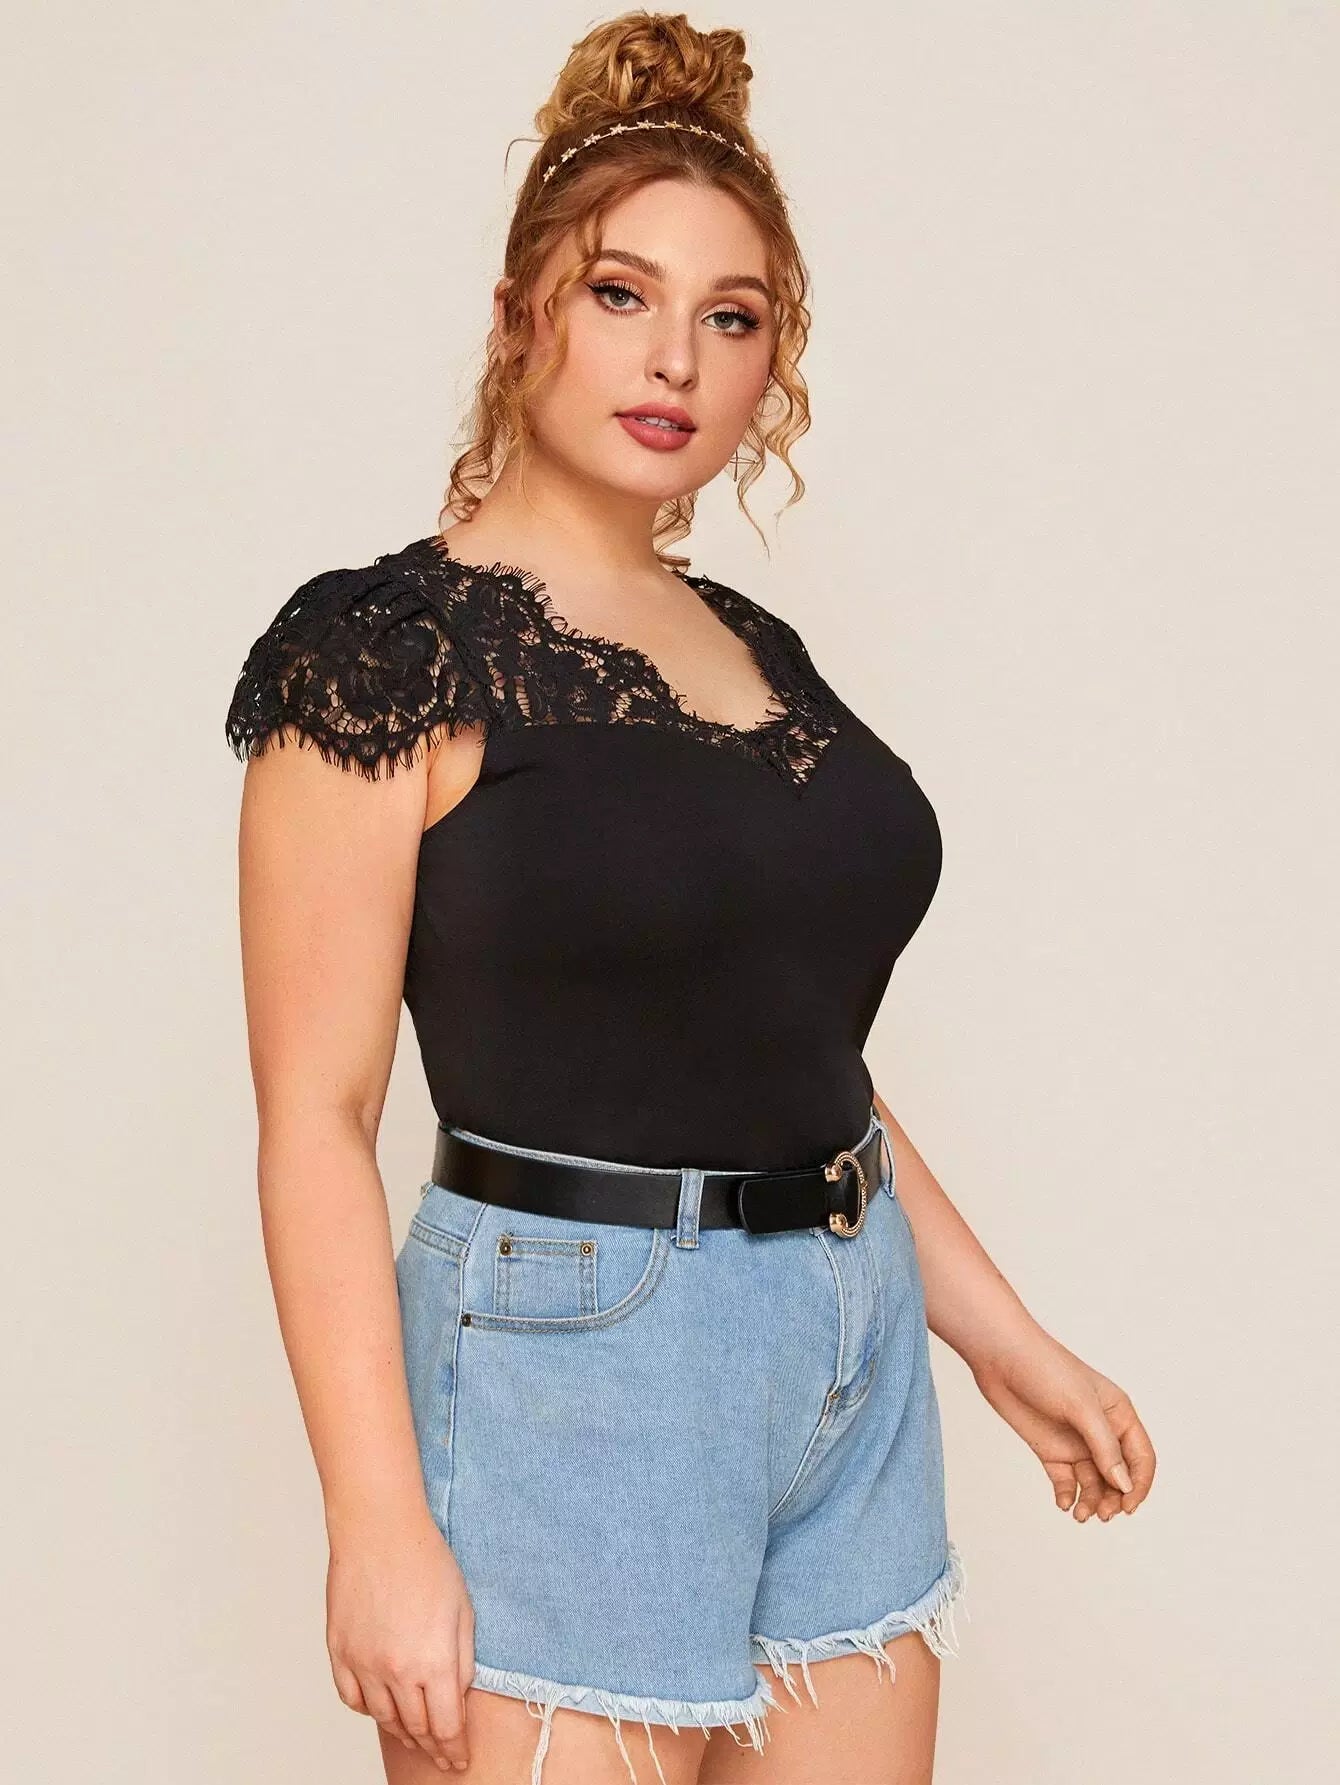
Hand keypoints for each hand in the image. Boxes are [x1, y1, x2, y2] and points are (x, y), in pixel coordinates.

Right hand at [325, 1505, 475, 1771]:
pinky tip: (380, 1706)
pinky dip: (368, 1709)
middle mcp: (396, 1671)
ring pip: (383, 1718)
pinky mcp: (340, 1652)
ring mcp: (363, 1663)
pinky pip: (352, 1698)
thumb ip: (462, 1660)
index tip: (459, 1759)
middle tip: (441, 1754)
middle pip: (415, 1728)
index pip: (446, 1727)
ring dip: (402, 1732)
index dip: (454, 1749)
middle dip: (432, 1746)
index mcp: (433, 1662)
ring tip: (415, 1736)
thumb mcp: (463, 1610)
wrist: (380, 1530)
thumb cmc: (425, 1560)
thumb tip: (457, 1695)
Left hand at [971, 1327, 1156, 1520]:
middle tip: (1101, 1515)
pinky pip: (1066, 1480)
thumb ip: (1104, 1447)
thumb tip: (1125, 1485)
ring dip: (1091, 1501)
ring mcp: (1075, 1441)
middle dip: (1114, 1499)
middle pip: (1118, 1476)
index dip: (1139, 1485)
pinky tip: (1062, 1502)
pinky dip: (1067, 1494)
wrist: (1000, 1356)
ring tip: (1079, 1515)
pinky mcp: (1050, 1449)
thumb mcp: (1081, 1407)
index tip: (1127, 1506)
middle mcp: (1100, 1431)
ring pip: (1093, 1482)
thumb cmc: (1045, 1369)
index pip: (1141, 1457)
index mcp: (1118, 1414)